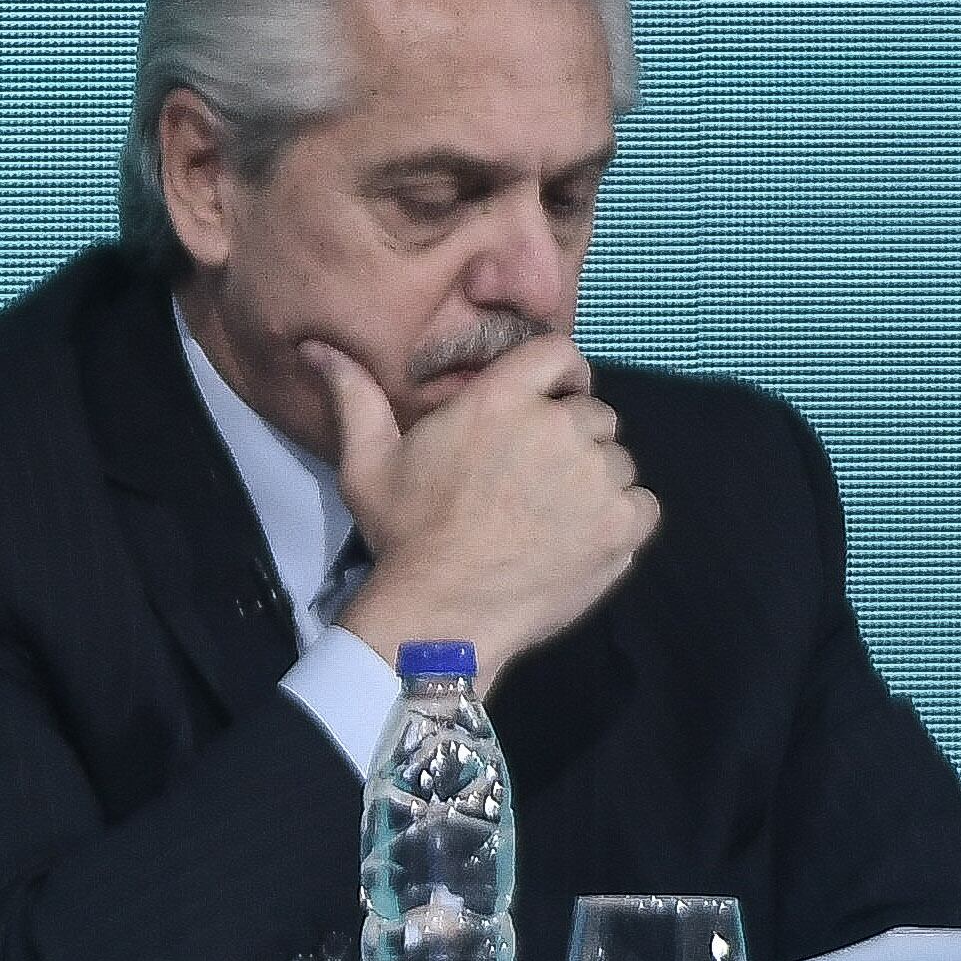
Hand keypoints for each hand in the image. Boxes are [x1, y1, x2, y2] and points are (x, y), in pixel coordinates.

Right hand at [308, 334, 659, 683]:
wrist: (442, 613)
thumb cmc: (405, 535)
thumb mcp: (367, 463)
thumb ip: (355, 398)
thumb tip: (318, 348)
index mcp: (501, 401)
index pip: (560, 353)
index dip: (560, 375)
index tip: (548, 401)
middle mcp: (557, 427)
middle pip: (592, 413)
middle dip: (572, 437)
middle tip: (535, 480)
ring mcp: (596, 476)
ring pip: (617, 461)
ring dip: (594, 481)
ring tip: (552, 517)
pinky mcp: (623, 524)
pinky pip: (642, 504)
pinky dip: (620, 518)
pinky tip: (580, 538)